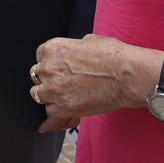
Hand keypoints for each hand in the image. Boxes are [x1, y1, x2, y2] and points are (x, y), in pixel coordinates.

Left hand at [30, 34, 159, 132]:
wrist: (126, 76)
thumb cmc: (113, 56)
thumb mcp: (89, 41)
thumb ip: (73, 49)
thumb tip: (74, 54)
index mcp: (53, 49)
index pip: (40, 57)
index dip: (50, 63)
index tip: (57, 68)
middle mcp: (48, 68)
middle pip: (38, 76)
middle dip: (48, 79)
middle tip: (62, 82)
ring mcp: (54, 89)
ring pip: (39, 95)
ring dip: (49, 96)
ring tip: (60, 98)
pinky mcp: (63, 107)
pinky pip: (50, 113)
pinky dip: (54, 115)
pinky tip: (50, 121)